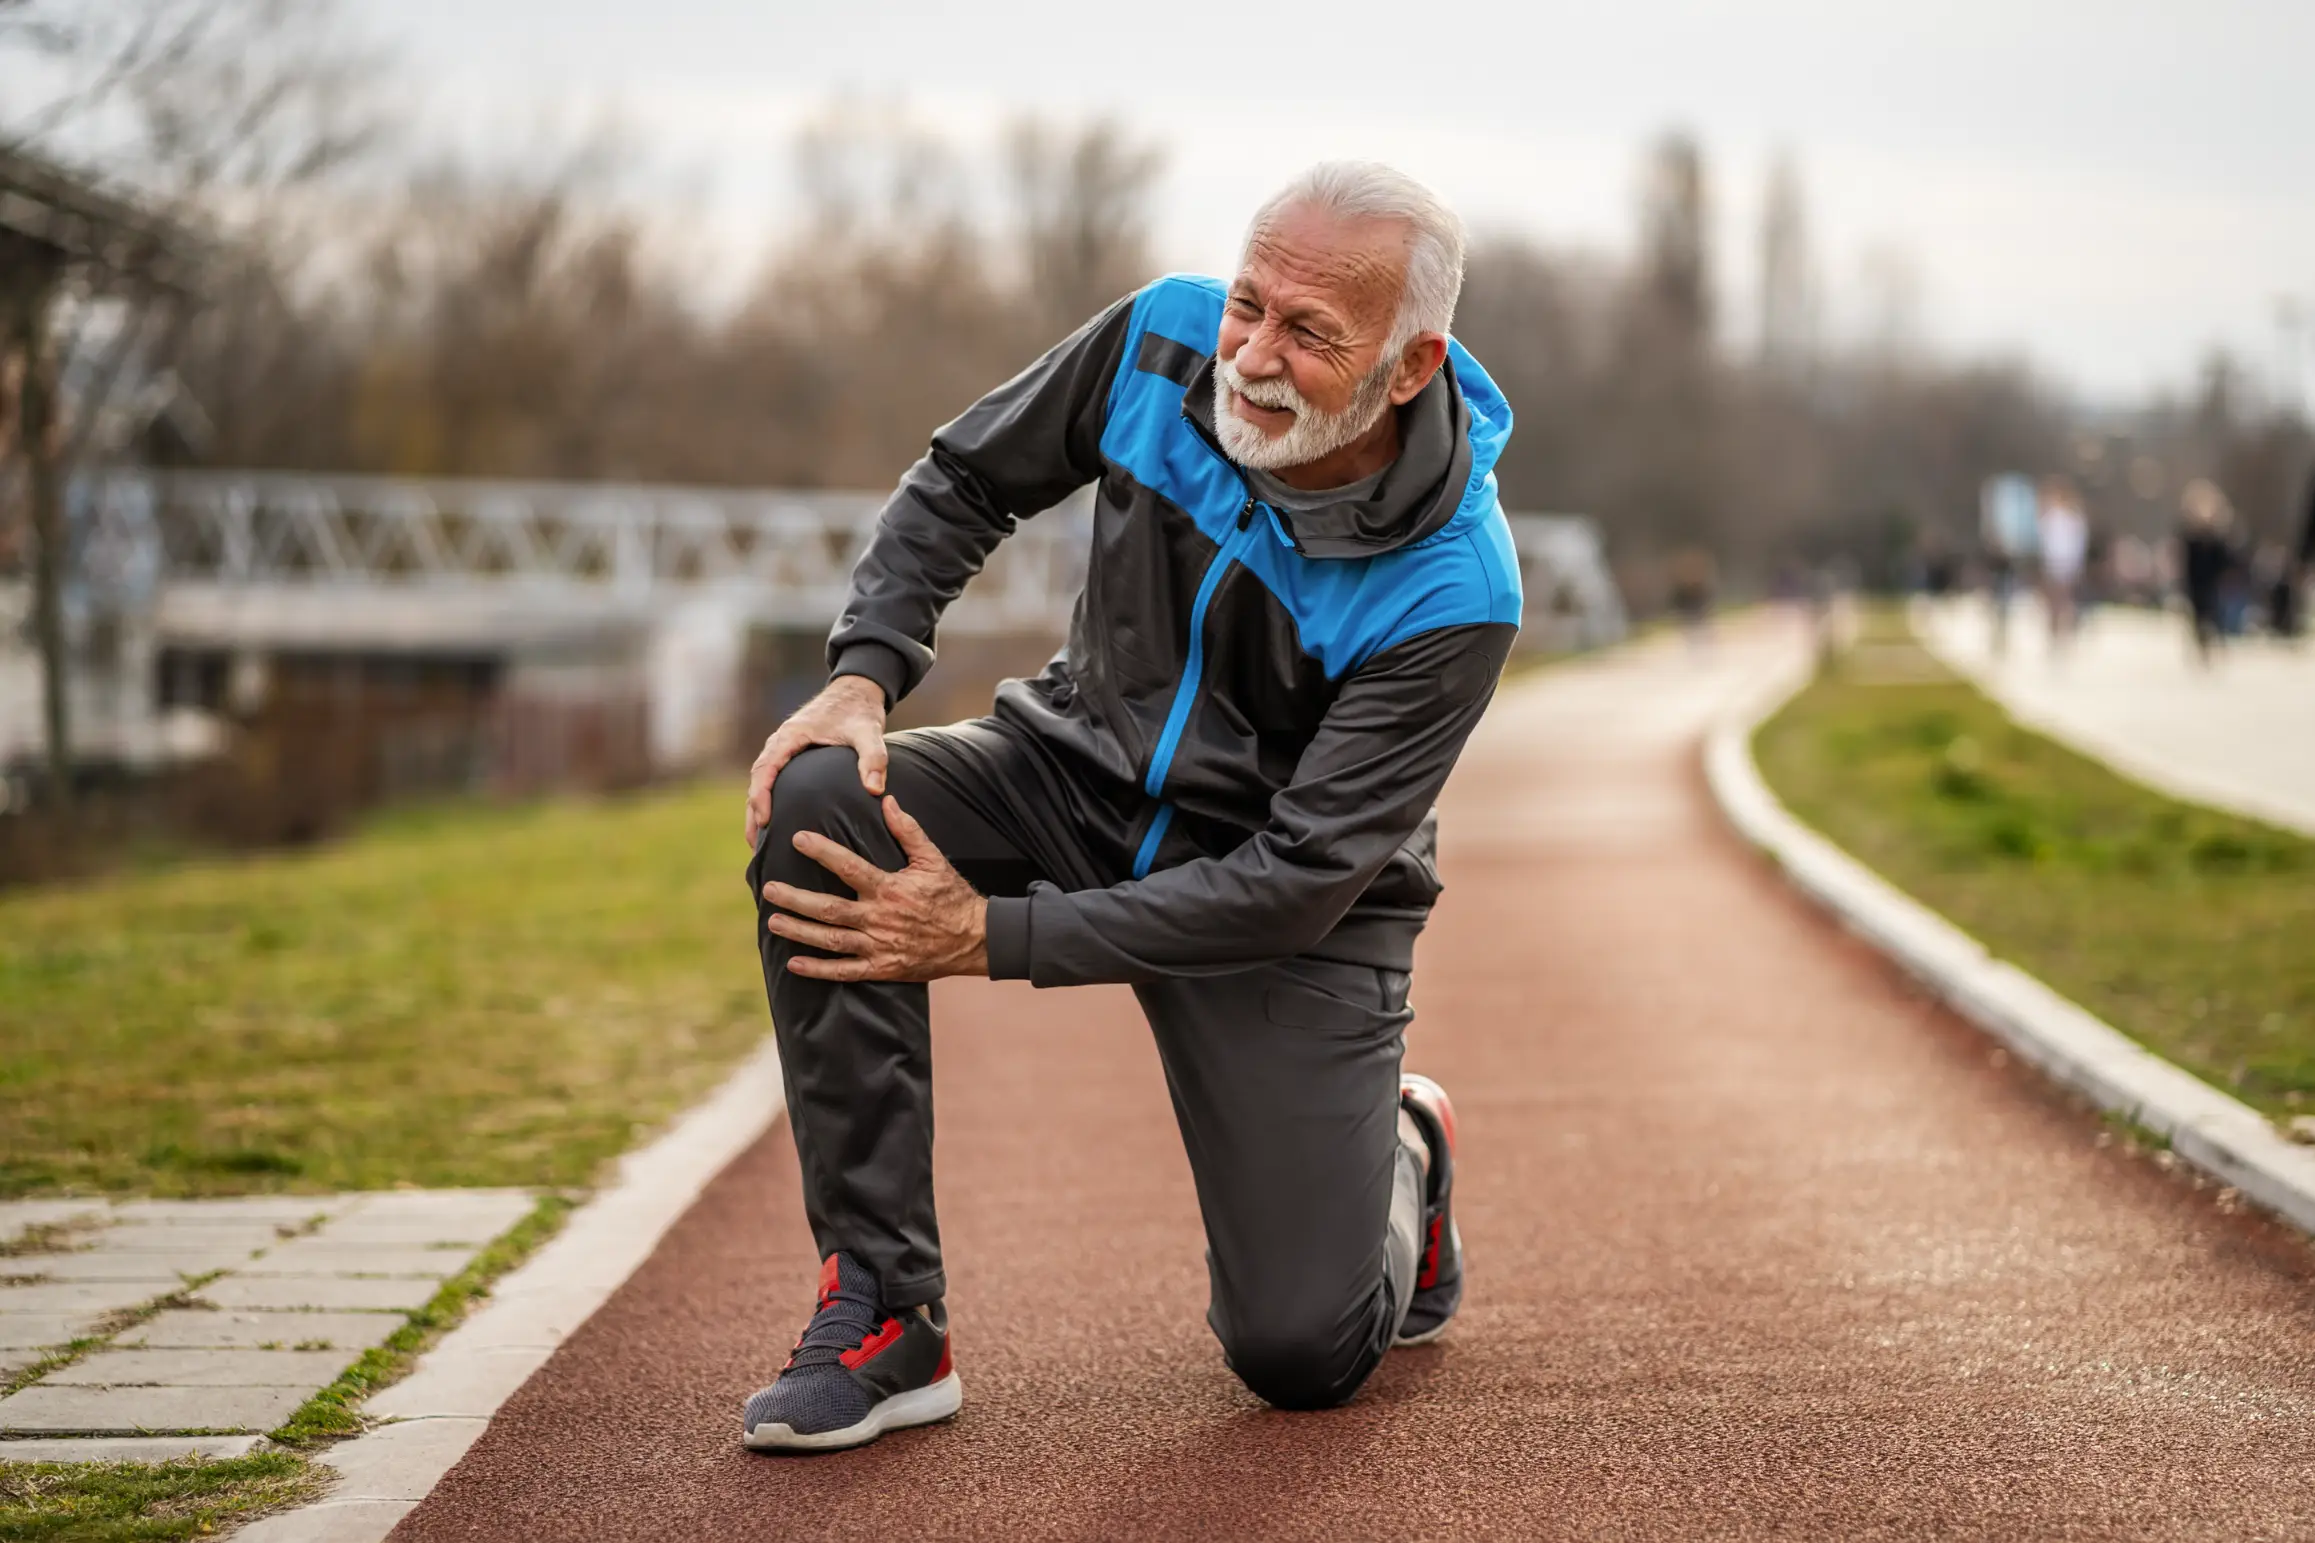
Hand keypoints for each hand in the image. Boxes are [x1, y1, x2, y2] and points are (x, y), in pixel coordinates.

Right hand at [744, 675, 888, 848]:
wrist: (856, 692)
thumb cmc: (860, 712)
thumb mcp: (870, 733)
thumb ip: (874, 759)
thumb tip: (875, 790)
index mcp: (791, 735)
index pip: (766, 768)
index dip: (761, 795)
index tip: (764, 821)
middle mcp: (780, 742)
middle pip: (756, 779)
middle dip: (753, 811)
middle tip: (756, 844)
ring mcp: (782, 748)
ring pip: (759, 780)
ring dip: (755, 809)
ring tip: (759, 843)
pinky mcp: (789, 754)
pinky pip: (771, 778)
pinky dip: (766, 799)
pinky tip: (773, 823)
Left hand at [761, 795, 989, 981]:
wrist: (974, 939)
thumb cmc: (951, 896)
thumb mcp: (933, 859)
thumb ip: (907, 830)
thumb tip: (887, 801)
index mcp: (890, 889)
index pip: (848, 866)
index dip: (821, 851)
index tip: (797, 838)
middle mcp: (880, 918)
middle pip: (828, 908)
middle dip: (795, 898)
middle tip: (769, 889)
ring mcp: (879, 946)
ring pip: (830, 940)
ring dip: (799, 931)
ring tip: (773, 921)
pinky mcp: (882, 968)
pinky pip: (845, 971)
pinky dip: (819, 969)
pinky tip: (795, 963)